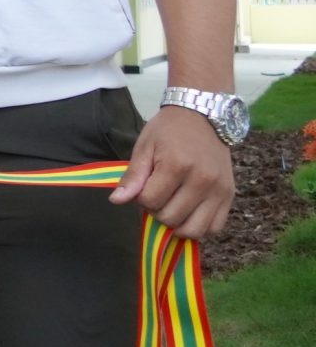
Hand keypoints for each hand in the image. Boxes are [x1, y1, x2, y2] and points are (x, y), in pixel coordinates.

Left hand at [109, 106, 235, 239]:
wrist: (202, 116)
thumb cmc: (168, 130)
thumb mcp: (144, 147)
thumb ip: (132, 176)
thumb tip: (116, 201)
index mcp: (177, 165)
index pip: (150, 201)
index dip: (141, 198)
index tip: (144, 185)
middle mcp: (202, 180)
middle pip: (170, 217)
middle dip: (156, 211)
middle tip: (157, 194)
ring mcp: (219, 190)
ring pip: (194, 230)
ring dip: (177, 224)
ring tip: (172, 207)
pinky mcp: (229, 195)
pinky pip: (215, 227)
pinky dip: (199, 227)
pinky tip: (189, 214)